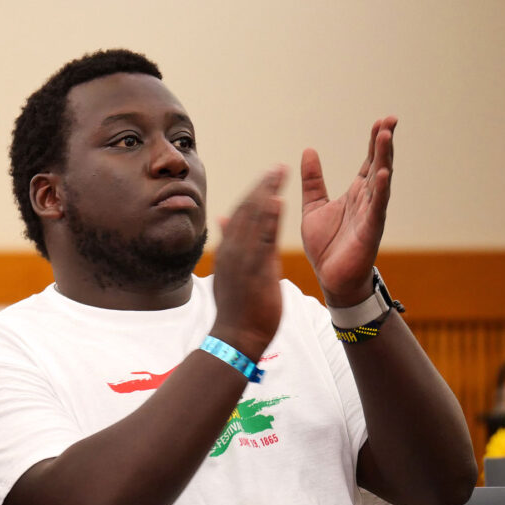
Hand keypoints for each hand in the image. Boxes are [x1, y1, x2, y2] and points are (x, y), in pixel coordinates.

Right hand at [210, 166, 285, 360]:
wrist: (235, 337)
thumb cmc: (237, 309)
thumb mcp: (231, 273)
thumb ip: (230, 244)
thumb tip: (224, 218)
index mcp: (228, 251)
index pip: (241, 214)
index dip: (255, 193)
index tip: (269, 177)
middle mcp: (232, 251)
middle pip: (247, 211)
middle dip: (262, 187)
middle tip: (278, 168)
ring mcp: (242, 260)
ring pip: (253, 220)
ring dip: (267, 194)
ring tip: (280, 174)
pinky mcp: (253, 271)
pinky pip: (262, 240)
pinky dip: (269, 219)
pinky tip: (278, 201)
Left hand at [301, 117, 396, 306]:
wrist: (330, 277)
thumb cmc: (325, 245)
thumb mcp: (313, 206)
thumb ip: (313, 181)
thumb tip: (308, 150)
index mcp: (355, 193)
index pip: (367, 162)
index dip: (374, 142)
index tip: (381, 120)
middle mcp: (367, 200)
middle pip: (378, 165)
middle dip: (384, 143)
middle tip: (389, 120)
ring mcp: (371, 213)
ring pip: (380, 181)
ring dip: (384, 159)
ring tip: (386, 136)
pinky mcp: (370, 229)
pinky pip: (378, 207)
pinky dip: (381, 189)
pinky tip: (384, 173)